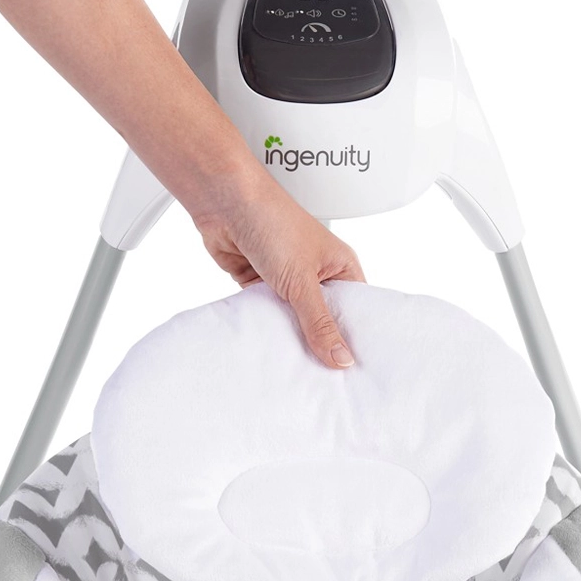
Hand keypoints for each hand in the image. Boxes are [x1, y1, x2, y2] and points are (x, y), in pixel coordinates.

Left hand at [195, 171, 364, 368]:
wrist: (224, 202)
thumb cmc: (272, 220)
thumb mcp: (302, 280)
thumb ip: (319, 323)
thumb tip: (341, 358)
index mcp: (341, 266)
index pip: (356, 310)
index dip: (355, 339)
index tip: (355, 371)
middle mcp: (317, 274)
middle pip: (324, 320)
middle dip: (321, 343)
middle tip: (324, 377)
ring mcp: (288, 280)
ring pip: (295, 321)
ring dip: (291, 335)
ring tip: (297, 366)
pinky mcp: (260, 285)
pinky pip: (269, 316)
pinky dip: (268, 326)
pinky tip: (269, 345)